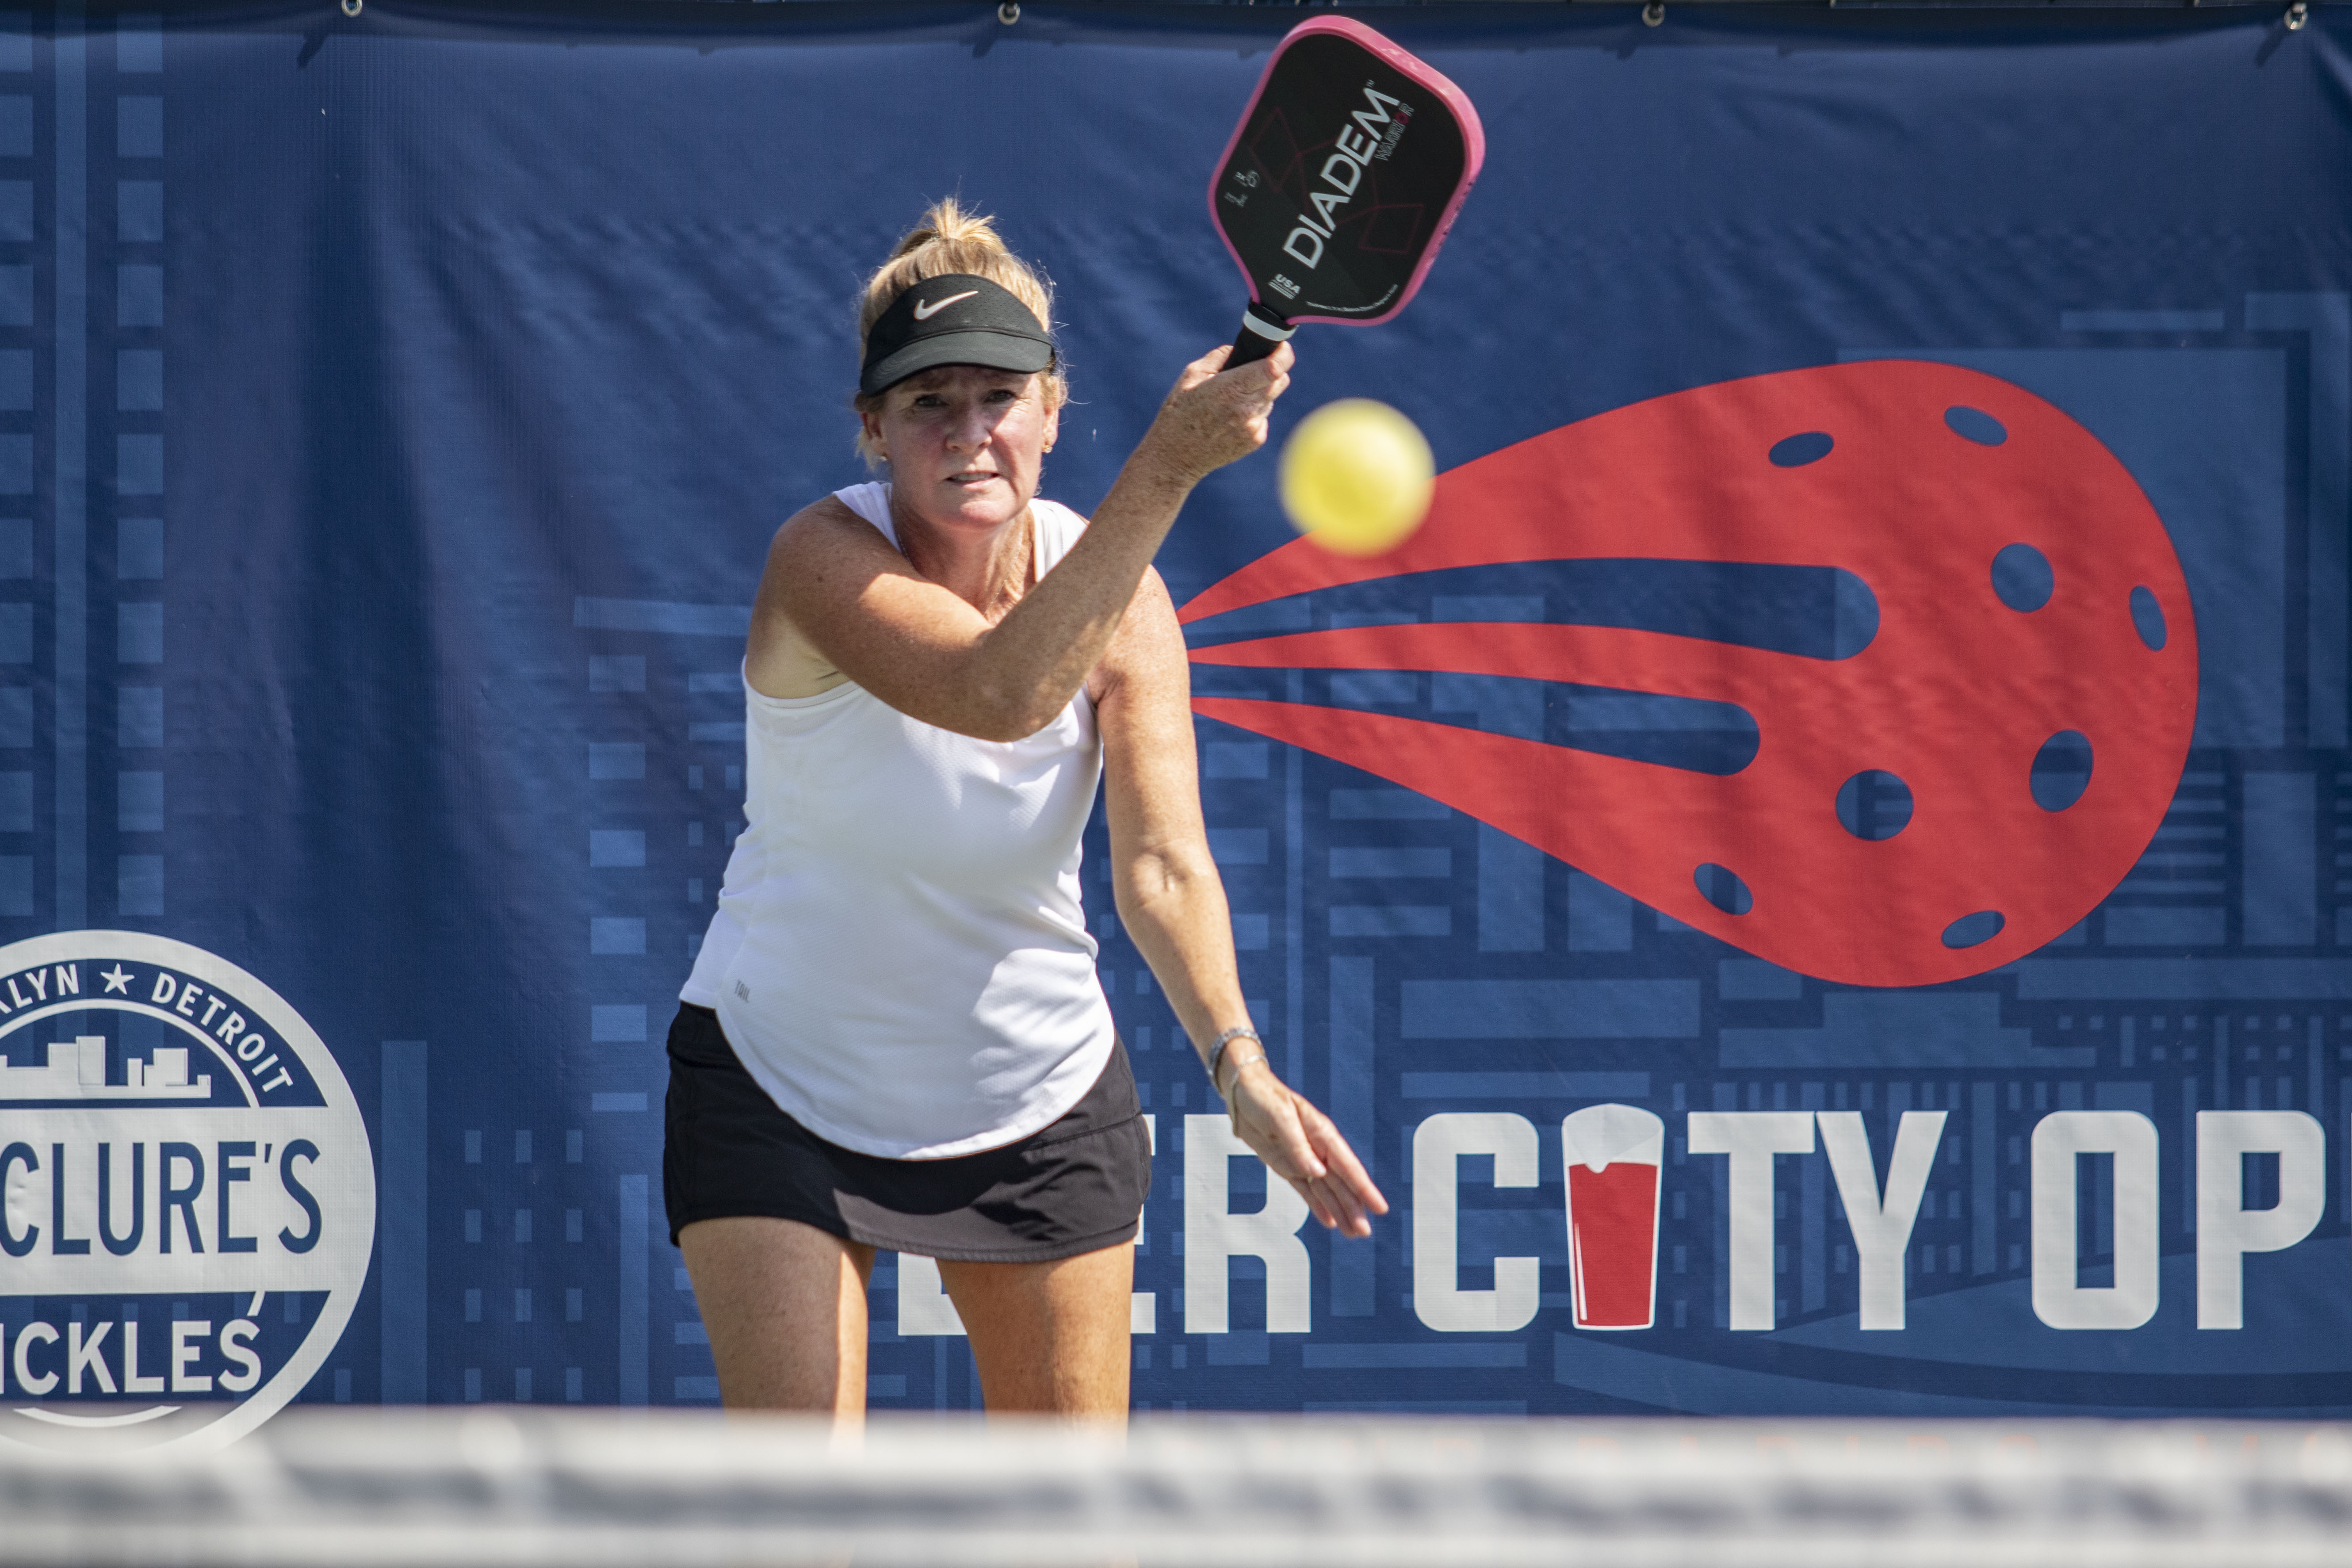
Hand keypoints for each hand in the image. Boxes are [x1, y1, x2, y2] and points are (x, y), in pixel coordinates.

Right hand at [1133, 341, 1293, 488]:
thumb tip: (1242, 349)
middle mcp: (1246, 408)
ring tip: (1232, 400)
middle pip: (1280, 380)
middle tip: (1255, 370)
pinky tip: (1231, 419)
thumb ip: (1220, 357)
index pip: (1274, 368)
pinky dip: (1253, 413)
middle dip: (1273, 371)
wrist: (1176, 456)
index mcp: (1231, 388)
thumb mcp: (1191, 375)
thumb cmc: (1179, 412)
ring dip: (1259, 393)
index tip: (1281, 347)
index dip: (1283, 354)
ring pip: (1271, 398)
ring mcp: (1253, 426)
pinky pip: (1263, 417)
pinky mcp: (1256, 440)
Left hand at [1222, 1056, 1387, 1237]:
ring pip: (1326, 1191)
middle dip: (1353, 1208)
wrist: (1241, 1091)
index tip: (1379, 1207)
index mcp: (1321, 1133)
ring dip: (1340, 1211)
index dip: (1364, 1188)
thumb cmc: (1263, 1097)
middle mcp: (1317, 1148)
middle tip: (1365, 1232)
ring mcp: (1303, 1159)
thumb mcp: (1280, 1117)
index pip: (1348, 1166)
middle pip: (1340, 1183)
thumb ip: (1298, 1145)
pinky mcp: (1287, 1166)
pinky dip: (1318, 1207)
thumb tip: (1318, 1171)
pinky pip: (1306, 1191)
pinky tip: (1331, 1223)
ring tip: (1354, 1233)